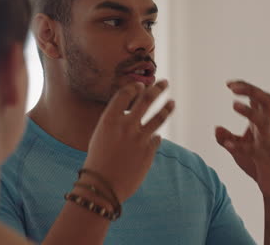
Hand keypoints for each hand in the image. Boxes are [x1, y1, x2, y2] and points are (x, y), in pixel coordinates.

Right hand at [84, 80, 174, 202]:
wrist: (102, 186)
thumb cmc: (98, 161)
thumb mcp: (100, 136)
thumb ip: (115, 123)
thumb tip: (130, 114)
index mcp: (110, 120)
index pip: (126, 93)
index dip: (135, 87)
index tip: (141, 86)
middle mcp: (126, 125)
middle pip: (147, 99)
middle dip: (158, 89)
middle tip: (165, 83)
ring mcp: (140, 138)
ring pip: (159, 117)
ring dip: (167, 107)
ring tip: (172, 103)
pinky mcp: (149, 152)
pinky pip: (157, 138)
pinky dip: (155, 136)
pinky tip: (154, 138)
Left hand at [215, 80, 269, 198]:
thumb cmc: (257, 162)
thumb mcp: (238, 148)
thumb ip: (226, 138)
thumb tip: (216, 128)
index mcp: (261, 123)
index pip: (257, 98)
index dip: (245, 87)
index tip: (228, 84)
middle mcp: (267, 128)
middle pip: (266, 101)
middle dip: (251, 90)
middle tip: (233, 88)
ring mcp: (267, 141)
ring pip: (264, 121)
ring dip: (250, 112)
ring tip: (234, 105)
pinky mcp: (265, 157)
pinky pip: (254, 149)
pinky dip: (240, 146)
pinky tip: (228, 145)